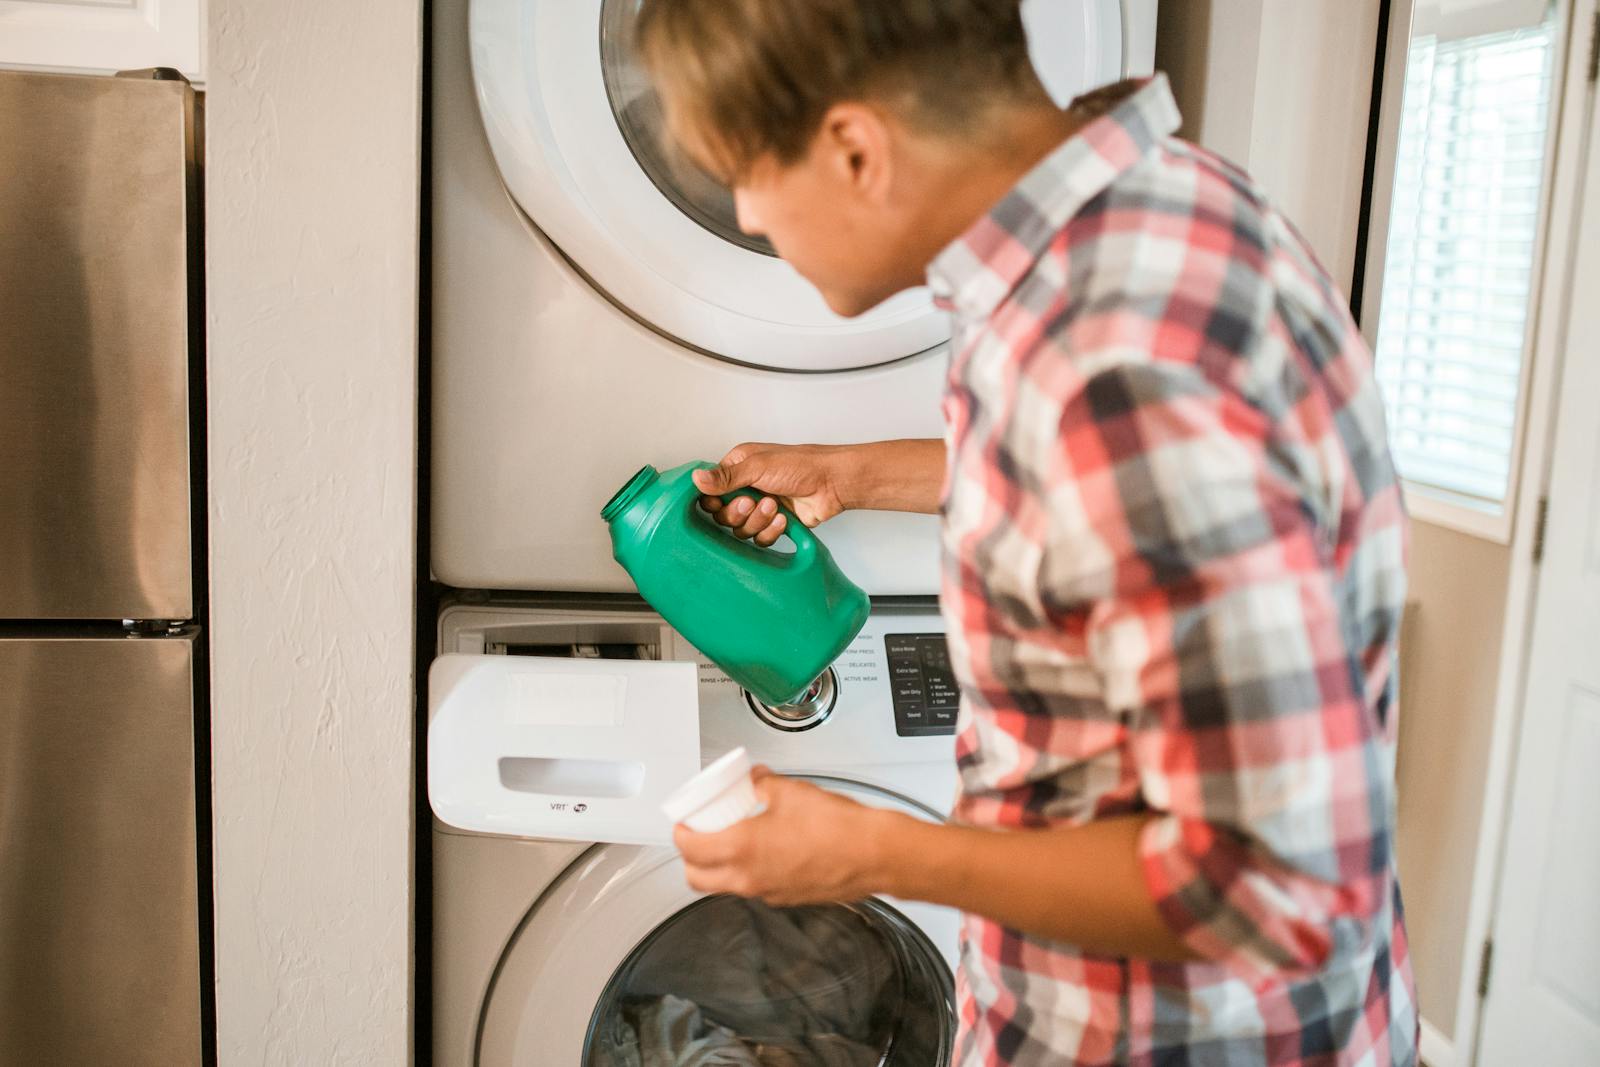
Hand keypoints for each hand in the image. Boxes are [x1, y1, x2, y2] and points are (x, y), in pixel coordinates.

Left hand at [673, 767, 891, 905]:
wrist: (875, 855)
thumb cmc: (838, 828)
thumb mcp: (791, 791)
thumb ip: (763, 785)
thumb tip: (754, 780)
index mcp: (741, 850)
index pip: (689, 848)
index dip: (679, 833)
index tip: (682, 823)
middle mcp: (749, 878)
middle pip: (697, 879)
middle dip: (691, 859)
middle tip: (698, 836)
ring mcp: (768, 893)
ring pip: (726, 887)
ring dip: (719, 867)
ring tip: (733, 839)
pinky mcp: (787, 899)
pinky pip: (755, 888)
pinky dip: (749, 872)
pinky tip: (767, 849)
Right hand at [691, 443, 854, 547]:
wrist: (832, 484)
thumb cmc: (800, 466)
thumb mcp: (758, 466)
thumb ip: (725, 477)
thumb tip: (695, 478)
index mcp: (738, 468)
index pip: (710, 491)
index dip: (712, 501)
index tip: (717, 503)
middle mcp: (746, 488)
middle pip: (722, 515)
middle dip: (737, 512)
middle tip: (752, 502)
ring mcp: (760, 508)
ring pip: (741, 529)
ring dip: (757, 521)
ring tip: (774, 507)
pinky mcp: (774, 524)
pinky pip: (760, 539)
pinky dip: (771, 531)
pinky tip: (784, 519)